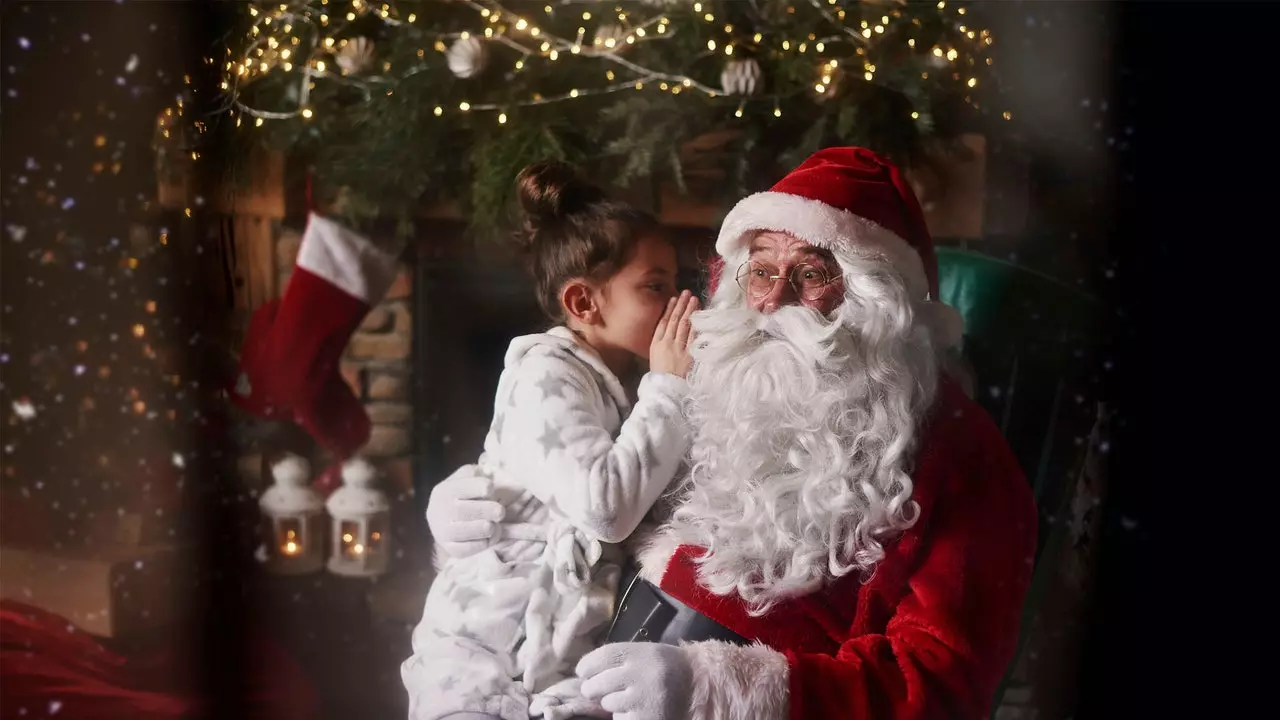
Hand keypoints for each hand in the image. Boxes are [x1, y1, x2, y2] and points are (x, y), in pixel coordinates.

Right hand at [425, 465, 503, 558]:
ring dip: (486, 528)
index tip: (491, 489)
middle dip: (487, 511)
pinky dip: (483, 544)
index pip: (463, 487)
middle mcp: (439, 511)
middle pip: (464, 511)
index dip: (482, 487)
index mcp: (445, 490)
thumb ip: (477, 474)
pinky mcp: (449, 548)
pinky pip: (467, 550)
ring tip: (494, 525)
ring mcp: (442, 531)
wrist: (443, 518)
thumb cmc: (462, 494)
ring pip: (465, 532)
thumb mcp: (466, 477)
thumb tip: (493, 474)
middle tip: (500, 512)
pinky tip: (489, 536)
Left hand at [576, 642, 692, 719]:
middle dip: (592, 688)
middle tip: (595, 689)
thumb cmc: (668, 667)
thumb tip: (586, 671)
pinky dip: (625, 716)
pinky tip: (638, 709)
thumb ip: (620, 659)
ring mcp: (644, 698)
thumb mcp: (647, 653)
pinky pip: (621, 719)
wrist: (702, 687)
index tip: (582, 672)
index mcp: (641, 652)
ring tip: (629, 698)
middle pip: (598, 683)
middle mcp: (641, 673)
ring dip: (612, 703)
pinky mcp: (646, 718)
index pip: (603, 656)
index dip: (587, 666)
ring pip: (608, 703)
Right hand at [649, 290, 698, 378]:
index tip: (674, 298)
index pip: (663, 322)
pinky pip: (692, 337)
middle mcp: (666, 343)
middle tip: (686, 293)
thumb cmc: (659, 374)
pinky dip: (695, 325)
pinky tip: (698, 316)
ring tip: (694, 299)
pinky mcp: (688, 354)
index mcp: (656, 343)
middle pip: (674, 320)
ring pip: (684, 325)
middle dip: (681, 305)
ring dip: (689, 311)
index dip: (669, 309)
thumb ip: (660, 342)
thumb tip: (668, 329)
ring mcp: (678, 348)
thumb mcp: (654, 356)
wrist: (664, 389)